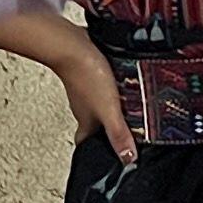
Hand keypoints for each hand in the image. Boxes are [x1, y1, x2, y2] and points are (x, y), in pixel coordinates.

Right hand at [50, 29, 138, 160]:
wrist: (72, 44)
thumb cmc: (85, 76)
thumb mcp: (110, 111)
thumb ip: (119, 134)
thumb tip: (128, 158)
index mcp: (86, 121)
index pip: (86, 143)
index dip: (95, 151)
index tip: (107, 156)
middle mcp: (84, 106)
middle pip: (94, 123)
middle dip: (108, 128)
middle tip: (124, 131)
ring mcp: (85, 89)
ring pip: (97, 104)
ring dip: (111, 106)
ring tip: (130, 107)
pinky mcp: (89, 72)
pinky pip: (101, 85)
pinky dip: (111, 87)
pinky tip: (123, 83)